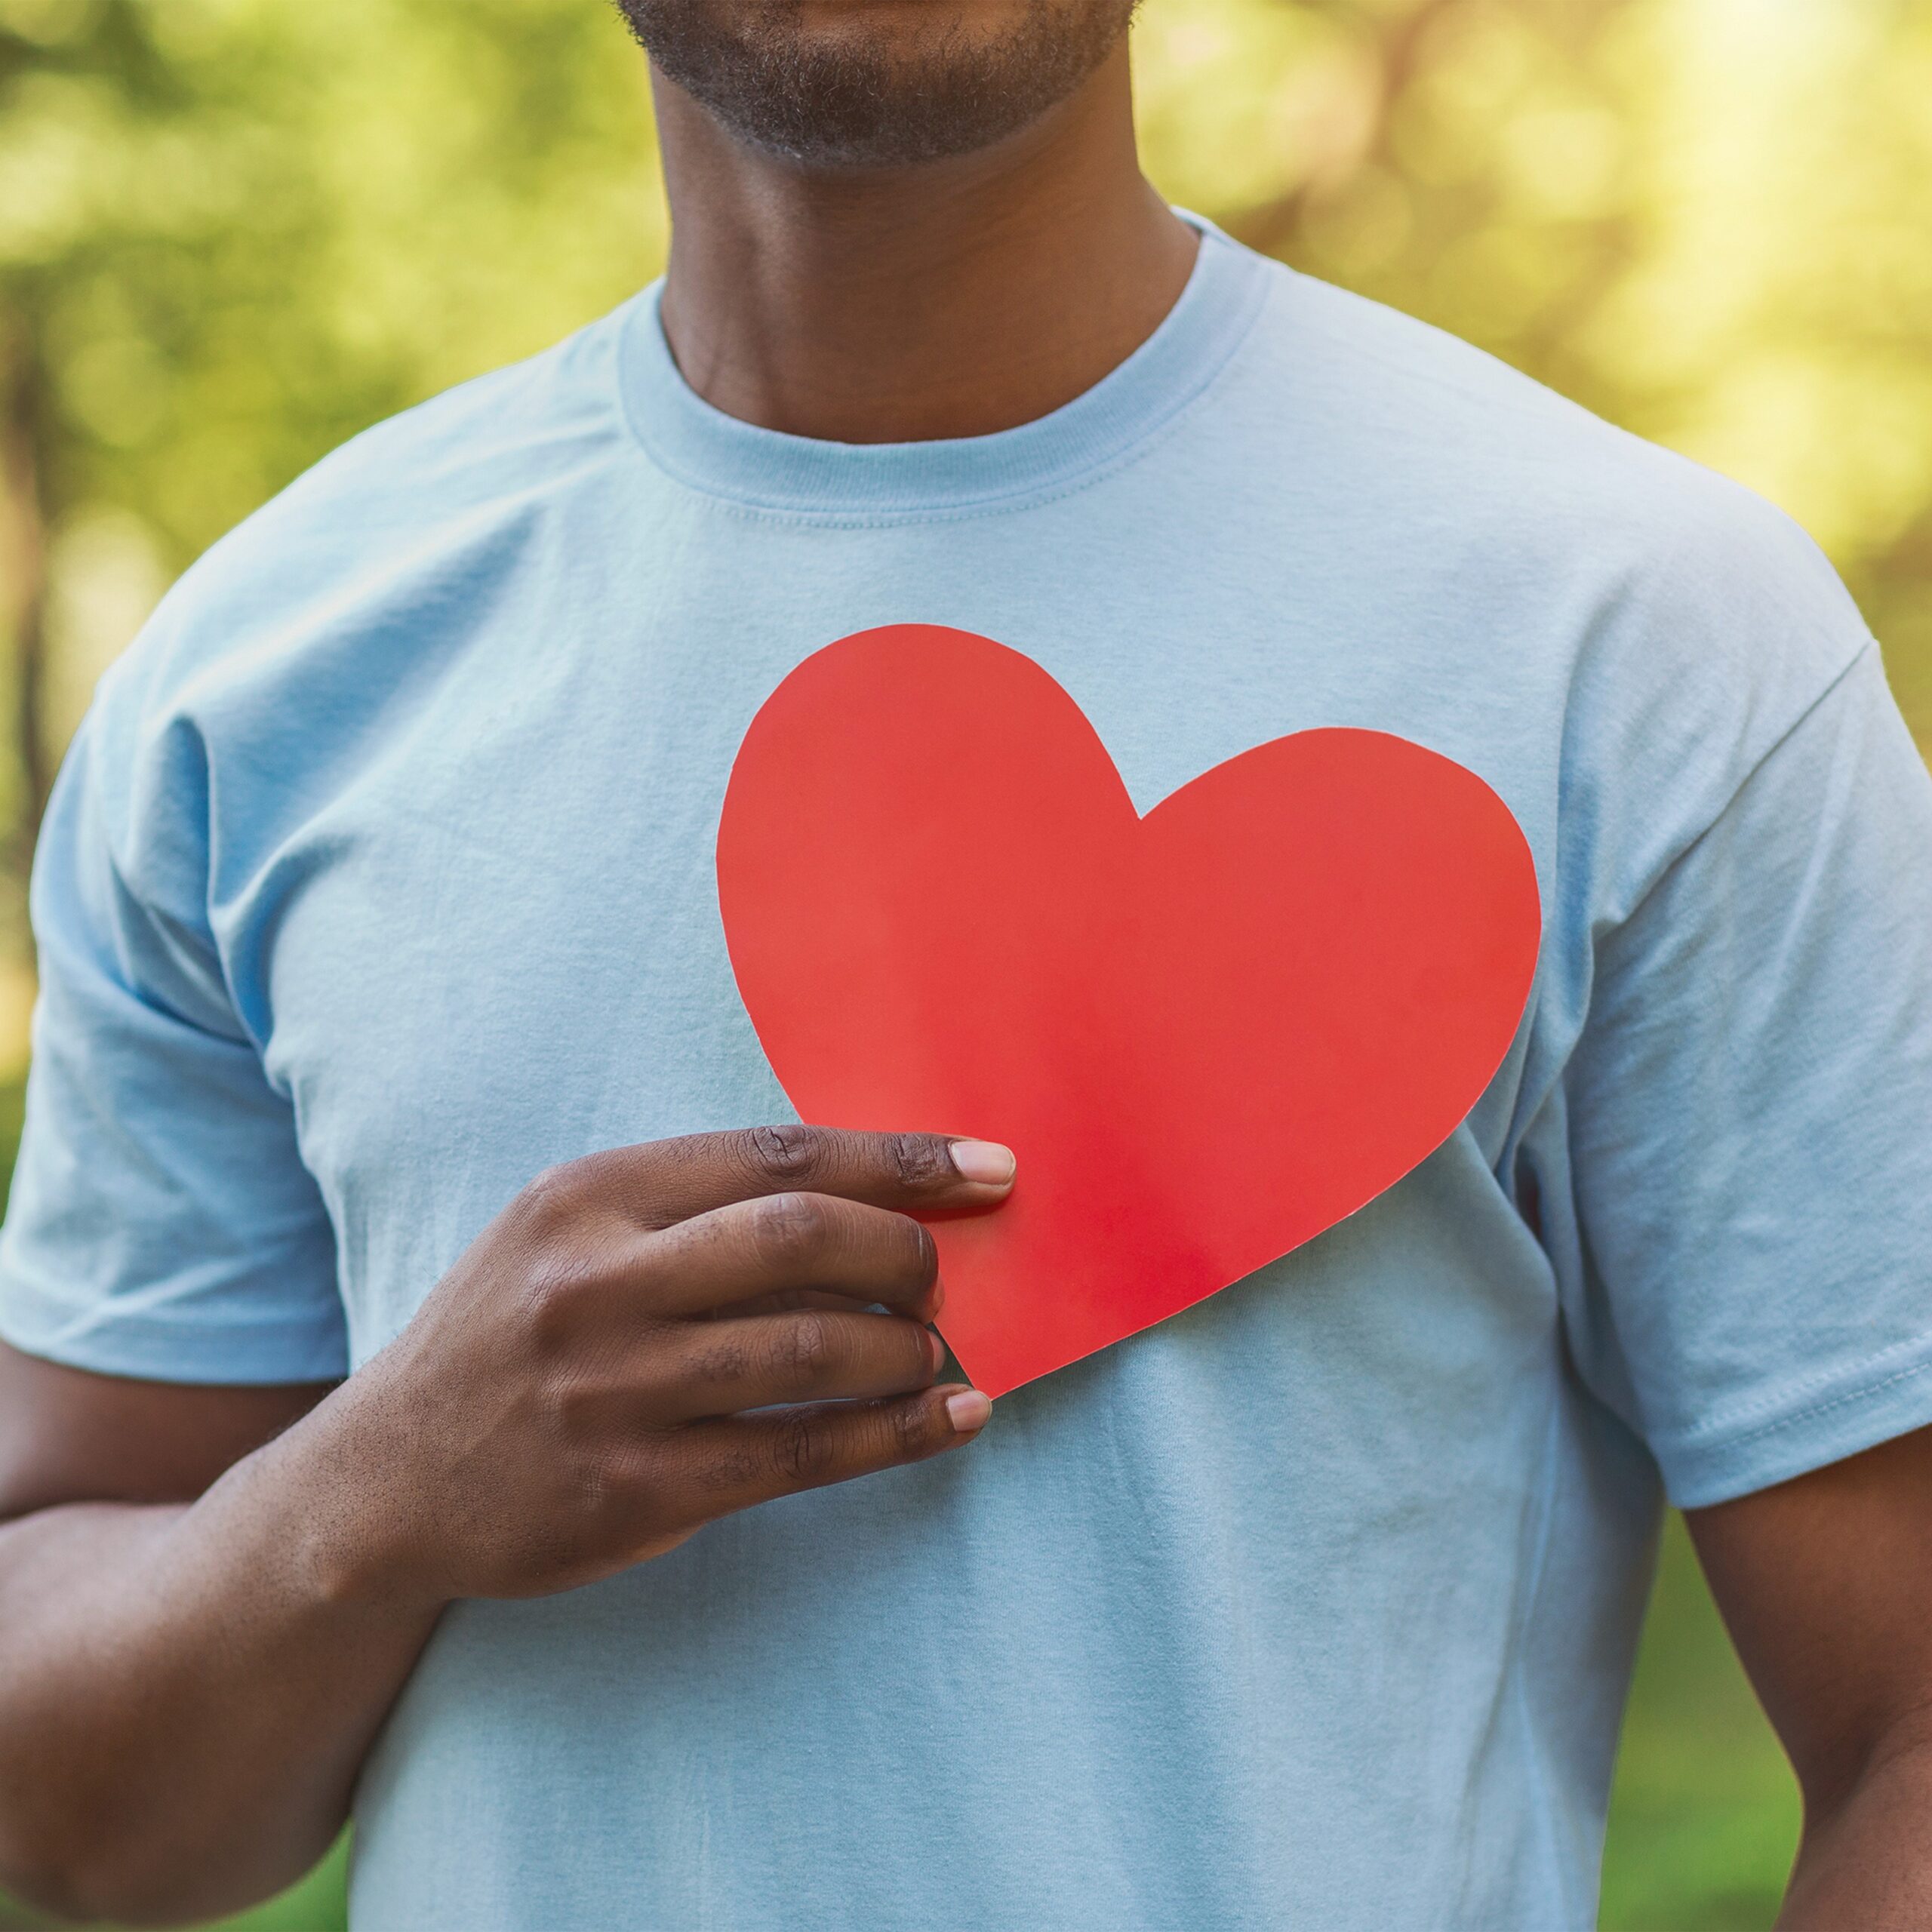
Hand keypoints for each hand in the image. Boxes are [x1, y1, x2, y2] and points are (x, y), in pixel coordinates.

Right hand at [295, 1126, 1013, 1605]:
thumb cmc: (511, 1333)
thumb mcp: (567, 1234)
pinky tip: (950, 1420)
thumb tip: (874, 1197)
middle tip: (942, 1276)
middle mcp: (595, 1284)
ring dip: (907, 1347)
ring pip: (811, 1349)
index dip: (899, 1160)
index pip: (777, 1154)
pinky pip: (799, 1453)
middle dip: (906, 1251)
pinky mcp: (632, 1492)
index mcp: (587, 1196)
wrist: (384, 1480)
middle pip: (801, 1238)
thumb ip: (694, 1208)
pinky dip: (894, 1434)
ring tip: (936, 1351)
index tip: (988, 1169)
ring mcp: (612, 1392)